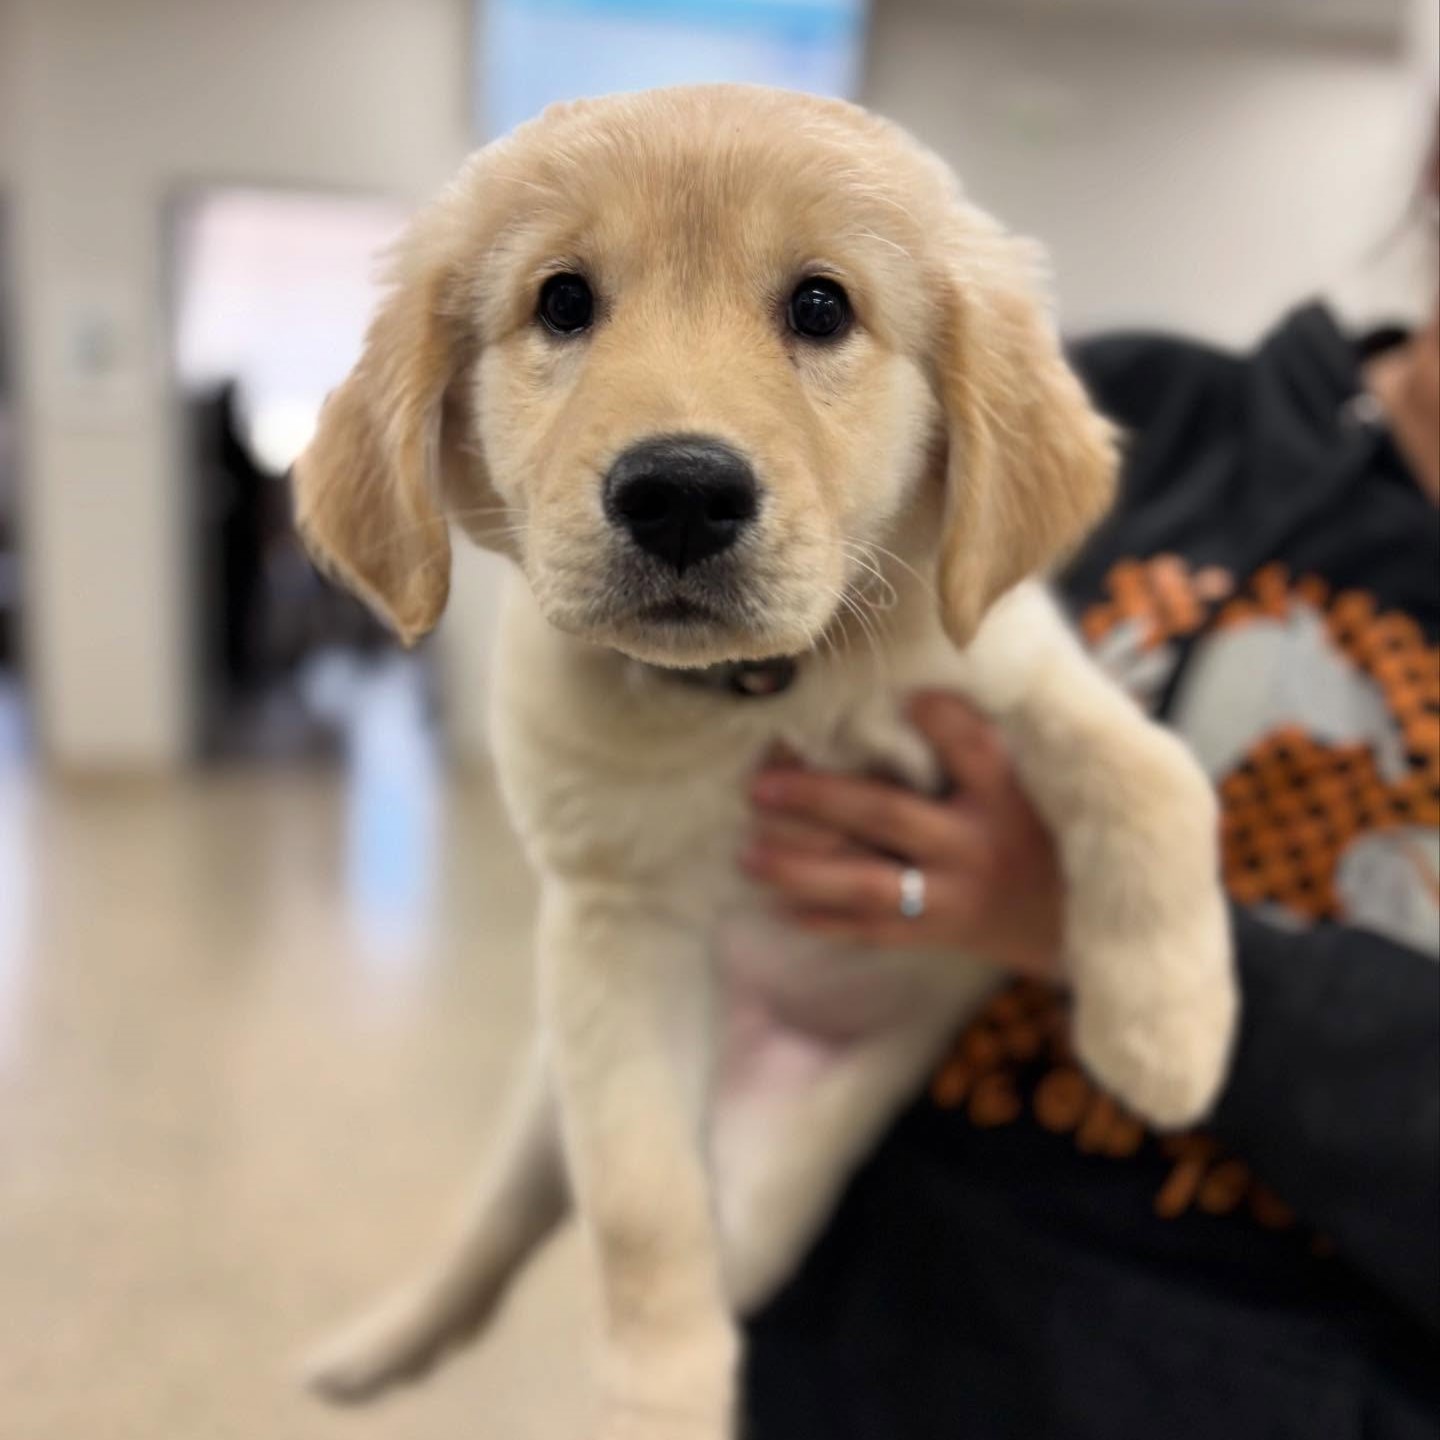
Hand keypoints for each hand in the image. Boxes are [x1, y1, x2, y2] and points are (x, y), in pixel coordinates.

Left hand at [740, 692, 1063, 979]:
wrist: (1072, 925)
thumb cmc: (1040, 834)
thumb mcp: (1031, 784)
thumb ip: (977, 745)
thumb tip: (903, 690)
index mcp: (1004, 797)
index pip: (972, 749)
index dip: (940, 720)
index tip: (904, 695)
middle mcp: (976, 847)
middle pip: (890, 816)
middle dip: (820, 800)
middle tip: (760, 786)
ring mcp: (953, 898)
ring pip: (868, 885)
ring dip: (803, 871)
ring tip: (748, 856)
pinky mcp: (936, 936)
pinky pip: (871, 932)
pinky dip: (823, 921)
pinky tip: (777, 905)